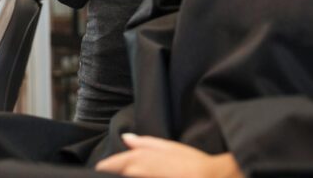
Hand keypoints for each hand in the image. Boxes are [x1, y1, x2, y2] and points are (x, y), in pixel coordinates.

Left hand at [95, 134, 243, 177]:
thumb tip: (127, 138)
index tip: (102, 170)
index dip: (106, 168)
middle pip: (117, 173)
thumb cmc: (192, 162)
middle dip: (116, 173)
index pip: (111, 165)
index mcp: (138, 158)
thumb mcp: (169, 146)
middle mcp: (137, 171)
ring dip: (123, 176)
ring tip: (133, 174)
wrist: (210, 177)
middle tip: (114, 172)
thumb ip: (144, 143)